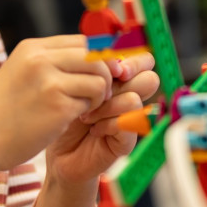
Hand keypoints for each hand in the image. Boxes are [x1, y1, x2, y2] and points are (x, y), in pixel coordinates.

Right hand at [0, 35, 115, 173]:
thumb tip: (94, 56)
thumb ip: (51, 62)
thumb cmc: (2, 110)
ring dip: (99, 95)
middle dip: (106, 74)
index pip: (83, 41)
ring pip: (99, 79)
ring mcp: (50, 83)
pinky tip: (75, 119)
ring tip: (85, 107)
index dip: (99, 57)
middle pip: (95, 56)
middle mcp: (41, 60)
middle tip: (100, 93)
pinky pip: (91, 102)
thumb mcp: (21, 72)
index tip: (103, 73)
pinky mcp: (58, 108)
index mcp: (32, 48)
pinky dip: (89, 111)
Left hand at [44, 51, 158, 185]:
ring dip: (106, 105)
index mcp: (120, 79)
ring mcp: (131, 119)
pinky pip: (127, 123)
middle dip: (124, 81)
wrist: (57, 154)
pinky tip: (93, 129)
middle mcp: (129, 96)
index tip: (111, 66)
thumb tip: (107, 52)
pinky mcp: (128, 140)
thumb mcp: (75, 86)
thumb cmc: (64, 116)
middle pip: (149, 78)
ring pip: (134, 98)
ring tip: (86, 114)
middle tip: (102, 88)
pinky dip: (106, 124)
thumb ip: (92, 68)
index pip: (143, 60)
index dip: (131, 60)